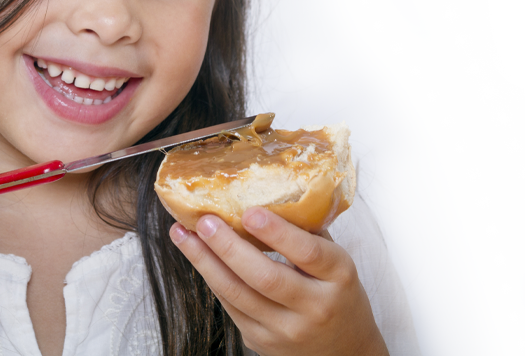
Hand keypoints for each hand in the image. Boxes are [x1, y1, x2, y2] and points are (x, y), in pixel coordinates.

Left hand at [170, 208, 387, 355]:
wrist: (346, 351)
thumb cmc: (337, 294)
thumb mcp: (336, 262)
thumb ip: (306, 231)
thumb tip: (266, 190)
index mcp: (338, 278)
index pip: (308, 253)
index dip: (277, 233)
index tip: (249, 211)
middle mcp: (314, 308)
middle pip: (265, 278)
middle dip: (228, 247)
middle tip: (204, 221)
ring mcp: (286, 330)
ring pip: (238, 294)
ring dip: (205, 262)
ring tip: (183, 234)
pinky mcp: (262, 342)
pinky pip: (231, 306)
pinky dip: (211, 277)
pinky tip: (198, 256)